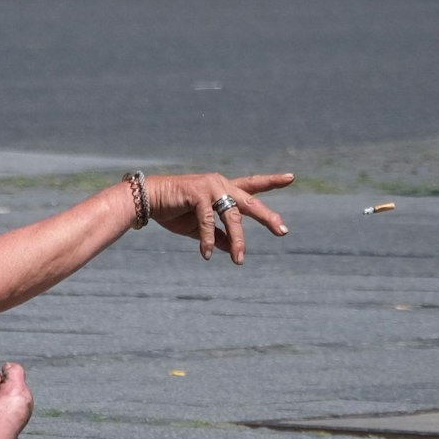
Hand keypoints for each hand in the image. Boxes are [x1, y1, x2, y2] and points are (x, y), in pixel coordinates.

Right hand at [147, 172, 292, 263]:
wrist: (147, 200)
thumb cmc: (173, 211)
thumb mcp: (199, 228)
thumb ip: (219, 236)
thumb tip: (235, 250)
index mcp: (223, 190)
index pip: (251, 185)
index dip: (271, 182)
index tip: (291, 178)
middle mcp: (221, 185)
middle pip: (250, 202)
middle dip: (267, 217)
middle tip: (283, 231)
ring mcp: (211, 187)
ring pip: (232, 217)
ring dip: (237, 241)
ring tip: (240, 260)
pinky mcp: (198, 193)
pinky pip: (209, 221)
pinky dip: (209, 240)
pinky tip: (207, 254)